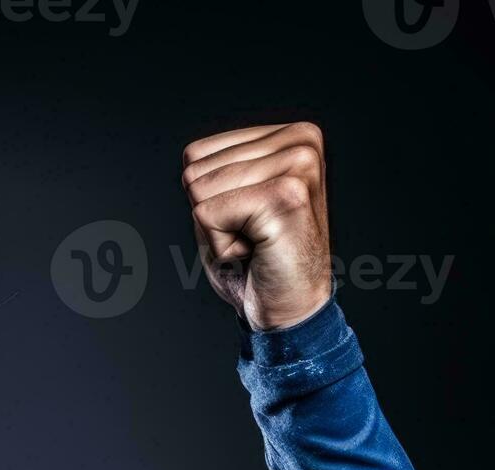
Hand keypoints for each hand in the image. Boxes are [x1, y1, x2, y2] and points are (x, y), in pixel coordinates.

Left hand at [183, 122, 333, 329]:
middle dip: (211, 214)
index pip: (196, 154)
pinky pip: (207, 214)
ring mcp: (299, 166)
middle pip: (195, 171)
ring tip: (256, 241)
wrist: (289, 308)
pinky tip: (257, 251)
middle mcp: (302, 142)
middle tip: (252, 234)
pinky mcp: (287, 196)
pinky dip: (221, 244)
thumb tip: (192, 156)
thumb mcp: (231, 201)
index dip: (207, 197)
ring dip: (217, 230)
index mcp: (291, 136)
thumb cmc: (256, 259)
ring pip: (199, 191)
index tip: (245, 219)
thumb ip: (216, 170)